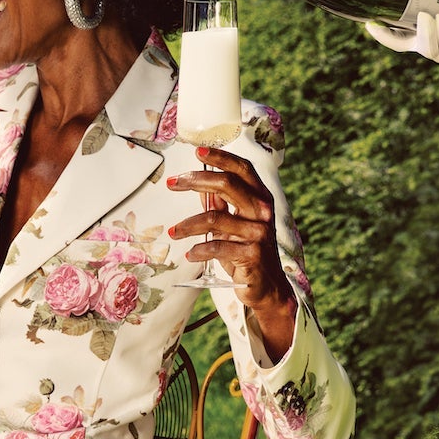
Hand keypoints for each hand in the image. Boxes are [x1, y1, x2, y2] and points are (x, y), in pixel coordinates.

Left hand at [168, 146, 296, 355]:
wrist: (266, 287)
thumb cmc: (246, 252)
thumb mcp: (232, 224)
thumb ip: (219, 203)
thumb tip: (196, 181)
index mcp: (260, 198)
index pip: (242, 169)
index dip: (221, 157)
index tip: (197, 151)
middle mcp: (263, 211)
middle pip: (228, 184)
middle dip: (196, 180)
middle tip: (172, 184)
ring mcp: (259, 233)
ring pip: (215, 218)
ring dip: (188, 224)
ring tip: (173, 232)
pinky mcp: (252, 255)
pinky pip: (217, 246)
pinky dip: (199, 250)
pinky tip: (190, 254)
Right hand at [364, 7, 438, 66]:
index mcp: (422, 35)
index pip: (395, 38)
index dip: (380, 33)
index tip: (367, 22)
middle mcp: (430, 45)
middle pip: (404, 46)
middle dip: (391, 35)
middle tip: (389, 16)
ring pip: (427, 48)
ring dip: (424, 32)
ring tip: (426, 14)